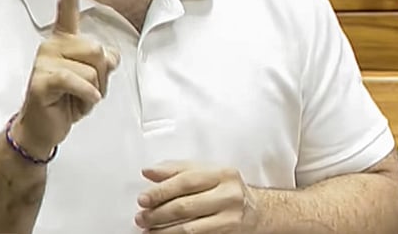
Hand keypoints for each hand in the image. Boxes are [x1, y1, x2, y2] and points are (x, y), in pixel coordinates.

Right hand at [10, 0, 118, 159]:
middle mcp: (52, 45)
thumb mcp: (95, 77)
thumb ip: (105, 60)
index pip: (67, 9)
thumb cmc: (70, 99)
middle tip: (86, 89)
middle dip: (102, 75)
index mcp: (65, 40)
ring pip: (92, 69)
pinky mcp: (40, 81)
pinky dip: (88, 96)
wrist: (45, 127)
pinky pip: (77, 82)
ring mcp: (44, 62)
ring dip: (94, 90)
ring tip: (77, 98)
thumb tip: (108, 57)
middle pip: (98, 50)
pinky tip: (81, 104)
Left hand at [135, 163, 258, 232]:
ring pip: (188, 228)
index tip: (143, 198)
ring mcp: (230, 219)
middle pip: (185, 206)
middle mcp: (229, 195)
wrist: (256, 212)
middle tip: (141, 216)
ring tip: (148, 229)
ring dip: (163, 230)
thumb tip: (149, 172)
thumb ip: (178, 170)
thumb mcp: (208, 172)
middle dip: (157, 213)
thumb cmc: (226, 189)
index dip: (162, 190)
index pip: (187, 181)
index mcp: (223, 174)